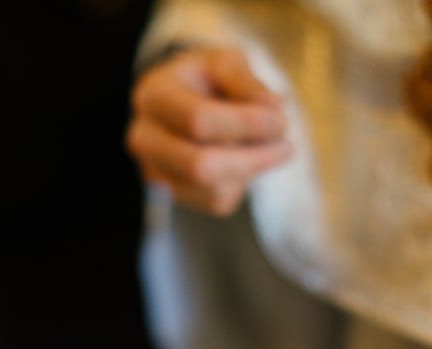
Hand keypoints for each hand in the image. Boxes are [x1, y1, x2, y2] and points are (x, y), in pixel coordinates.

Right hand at [126, 48, 292, 216]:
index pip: (199, 120)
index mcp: (155, 97)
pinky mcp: (172, 195)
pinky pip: (218, 202)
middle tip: (286, 147)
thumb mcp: (224, 63)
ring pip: (214, 189)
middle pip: (201, 167)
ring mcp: (155, 171)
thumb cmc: (204, 79)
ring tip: (265, 146)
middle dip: (253, 159)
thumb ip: (247, 81)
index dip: (247, 124)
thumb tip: (274, 108)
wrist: (179, 102)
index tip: (281, 119)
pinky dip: (242, 183)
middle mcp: (145, 138)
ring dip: (252, 170)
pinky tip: (242, 159)